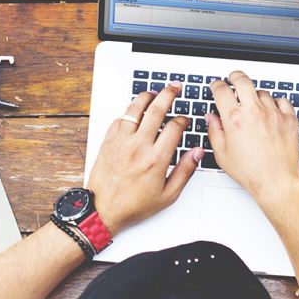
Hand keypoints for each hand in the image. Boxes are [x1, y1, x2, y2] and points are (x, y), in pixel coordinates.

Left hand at [90, 86, 200, 232]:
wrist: (102, 210)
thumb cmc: (133, 205)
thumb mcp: (167, 195)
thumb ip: (185, 171)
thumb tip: (196, 153)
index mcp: (156, 159)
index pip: (174, 127)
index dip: (183, 119)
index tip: (185, 119)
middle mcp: (138, 146)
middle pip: (156, 109)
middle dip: (168, 94)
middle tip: (174, 88)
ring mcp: (121, 142)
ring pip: (135, 109)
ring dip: (146, 97)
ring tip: (154, 92)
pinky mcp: (108, 142)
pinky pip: (119, 119)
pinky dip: (128, 112)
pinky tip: (134, 112)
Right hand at [206, 71, 298, 207]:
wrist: (277, 182)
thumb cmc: (251, 172)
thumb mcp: (222, 154)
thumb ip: (215, 131)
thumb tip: (211, 117)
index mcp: (235, 119)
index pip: (222, 90)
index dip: (217, 85)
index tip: (217, 86)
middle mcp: (255, 112)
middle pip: (243, 80)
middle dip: (235, 76)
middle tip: (233, 78)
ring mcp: (274, 114)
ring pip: (263, 92)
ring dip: (256, 95)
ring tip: (253, 106)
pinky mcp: (289, 119)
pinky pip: (282, 101)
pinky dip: (275, 103)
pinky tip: (271, 111)